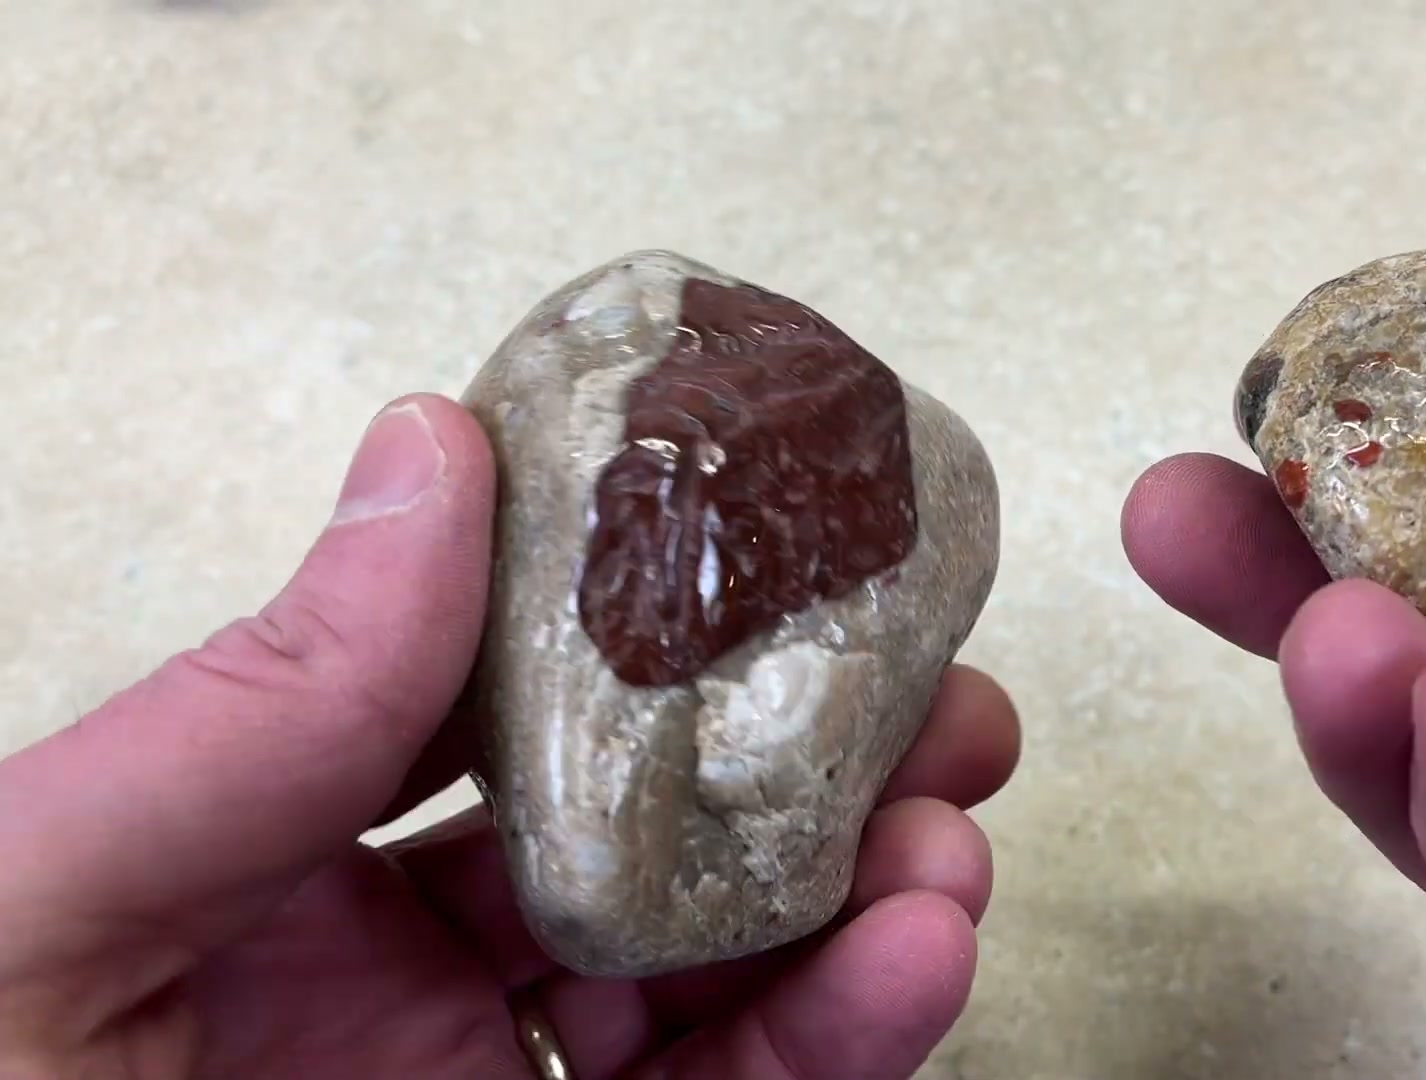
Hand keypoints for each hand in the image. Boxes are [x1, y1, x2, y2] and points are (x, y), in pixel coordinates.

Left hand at [0, 395, 1020, 1079]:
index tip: (755, 530)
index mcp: (251, 862)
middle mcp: (386, 973)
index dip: (626, 604)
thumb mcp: (48, 914)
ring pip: (720, 976)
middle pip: (636, 831)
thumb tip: (430, 453)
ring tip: (949, 829)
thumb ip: (248, 712)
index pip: (475, 697)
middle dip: (793, 751)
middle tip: (918, 685)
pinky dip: (843, 1039)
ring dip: (860, 893)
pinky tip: (919, 959)